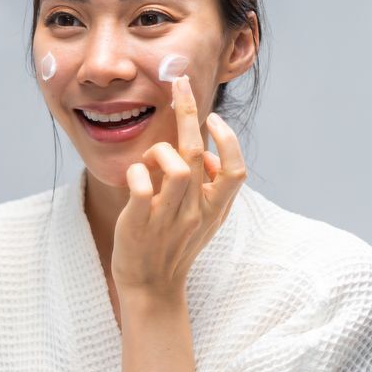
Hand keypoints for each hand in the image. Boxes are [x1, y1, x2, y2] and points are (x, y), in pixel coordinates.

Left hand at [111, 75, 245, 296]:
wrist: (151, 288)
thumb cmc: (173, 247)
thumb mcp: (202, 220)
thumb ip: (209, 188)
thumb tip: (210, 155)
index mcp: (215, 209)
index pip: (236, 171)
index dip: (229, 141)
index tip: (214, 118)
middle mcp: (196, 212)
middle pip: (199, 153)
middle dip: (188, 112)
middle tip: (179, 83)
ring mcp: (169, 218)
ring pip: (178, 168)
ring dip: (161, 152)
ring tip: (150, 160)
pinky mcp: (140, 224)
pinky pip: (141, 188)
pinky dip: (137, 173)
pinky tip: (135, 176)